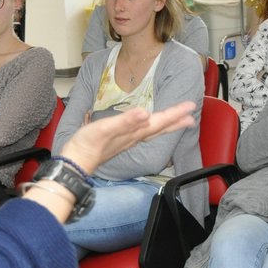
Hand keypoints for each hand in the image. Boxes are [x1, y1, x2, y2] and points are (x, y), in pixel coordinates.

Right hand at [60, 101, 195, 174]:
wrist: (76, 162)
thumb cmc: (88, 145)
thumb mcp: (105, 128)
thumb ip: (125, 121)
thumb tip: (145, 113)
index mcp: (135, 132)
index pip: (160, 121)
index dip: (175, 113)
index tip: (190, 106)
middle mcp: (135, 137)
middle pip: (160, 127)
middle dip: (176, 120)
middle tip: (191, 113)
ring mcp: (129, 141)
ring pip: (154, 131)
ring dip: (167, 125)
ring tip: (179, 121)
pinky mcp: (121, 142)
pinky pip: (144, 134)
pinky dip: (152, 128)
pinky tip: (149, 126)